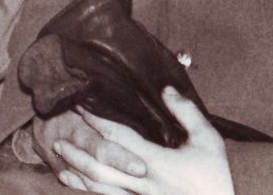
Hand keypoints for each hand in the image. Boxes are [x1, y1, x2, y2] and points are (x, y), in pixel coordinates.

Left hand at [55, 87, 234, 194]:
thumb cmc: (215, 177)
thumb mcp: (208, 140)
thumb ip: (186, 112)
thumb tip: (165, 89)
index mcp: (155, 162)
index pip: (118, 138)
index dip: (97, 122)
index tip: (81, 108)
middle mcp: (141, 183)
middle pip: (99, 167)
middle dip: (77, 151)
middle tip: (57, 138)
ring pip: (100, 188)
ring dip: (78, 173)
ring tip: (60, 161)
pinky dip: (90, 190)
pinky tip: (79, 184)